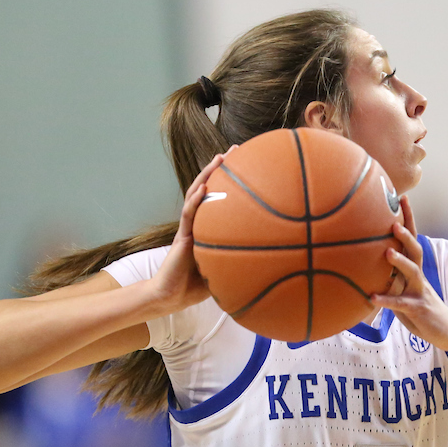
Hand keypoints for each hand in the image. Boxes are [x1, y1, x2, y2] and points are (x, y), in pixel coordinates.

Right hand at [150, 148, 234, 313]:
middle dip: (221, 167)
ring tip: (219, 158)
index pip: (221, 198)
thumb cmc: (197, 287)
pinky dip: (195, 200)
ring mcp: (189, 228)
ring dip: (207, 174)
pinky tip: (204, 188)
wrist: (171, 297)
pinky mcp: (182, 238)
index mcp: (209, 227)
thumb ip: (244, 262)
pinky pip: (188, 215)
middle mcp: (199, 222)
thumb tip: (276, 262)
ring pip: (196, 194)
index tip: (250, 164)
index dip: (233, 181)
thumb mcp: (227, 271)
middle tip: (237, 149)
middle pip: (209, 188)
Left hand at [371, 197, 447, 348]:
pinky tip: (373, 298)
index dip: (408, 219)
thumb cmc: (422, 310)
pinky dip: (387, 300)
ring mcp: (420, 292)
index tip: (402, 198)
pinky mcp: (419, 309)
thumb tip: (368, 268)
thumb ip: (391, 279)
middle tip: (393, 222)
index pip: (412, 240)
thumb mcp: (405, 292)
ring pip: (413, 272)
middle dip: (406, 234)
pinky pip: (402, 303)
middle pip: (415, 249)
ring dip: (400, 261)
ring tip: (387, 252)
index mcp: (415, 270)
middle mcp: (419, 277)